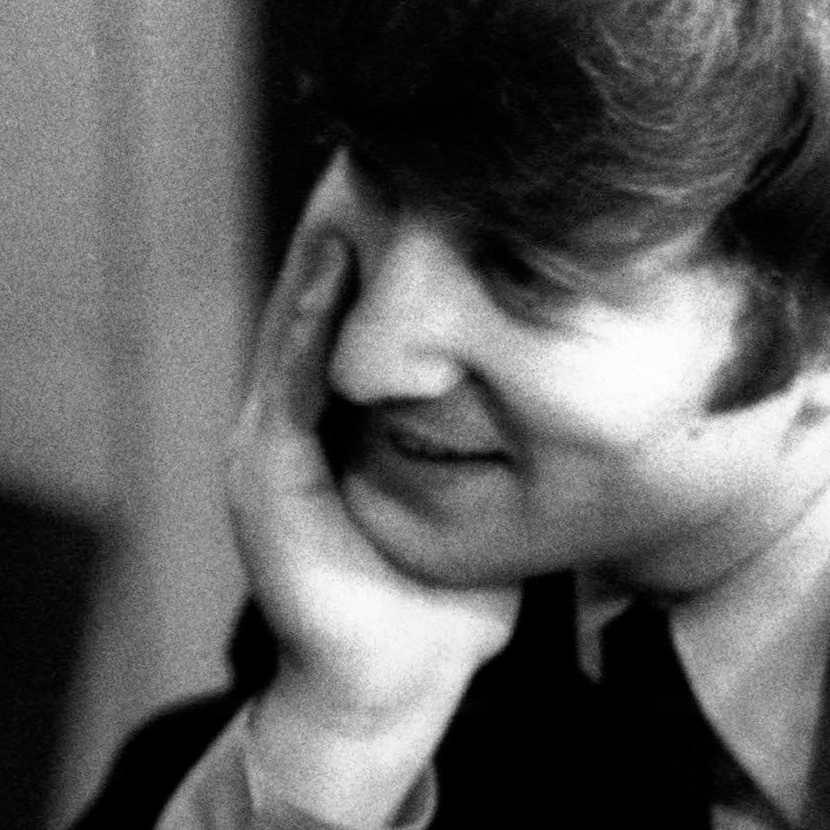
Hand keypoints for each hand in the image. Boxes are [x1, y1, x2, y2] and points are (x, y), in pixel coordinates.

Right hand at [227, 165, 517, 823]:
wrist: (389, 691)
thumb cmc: (441, 604)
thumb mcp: (472, 499)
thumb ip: (490, 438)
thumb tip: (565, 378)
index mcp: (327, 422)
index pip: (347, 305)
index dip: (379, 232)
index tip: (420, 162)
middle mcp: (282, 420)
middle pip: (312, 294)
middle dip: (347, 216)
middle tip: (379, 138)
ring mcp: (264, 446)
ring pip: (292, 319)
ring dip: (324, 248)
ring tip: (357, 172)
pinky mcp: (265, 477)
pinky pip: (289, 377)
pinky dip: (311, 315)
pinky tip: (344, 259)